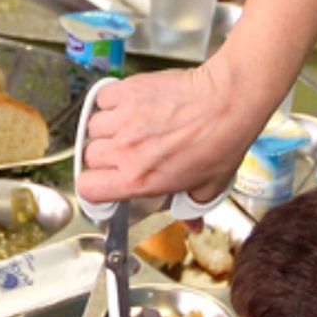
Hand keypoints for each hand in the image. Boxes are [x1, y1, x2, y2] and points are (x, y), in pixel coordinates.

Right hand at [77, 62, 265, 205]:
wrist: (228, 102)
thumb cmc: (221, 142)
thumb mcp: (208, 188)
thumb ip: (192, 209)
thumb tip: (192, 225)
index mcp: (138, 179)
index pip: (88, 188)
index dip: (93, 186)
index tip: (102, 182)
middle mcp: (125, 150)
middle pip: (90, 156)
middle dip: (105, 156)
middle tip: (126, 152)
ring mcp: (124, 119)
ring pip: (93, 127)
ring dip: (107, 128)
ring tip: (128, 127)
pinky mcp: (129, 91)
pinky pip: (103, 99)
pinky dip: (110, 102)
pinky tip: (128, 106)